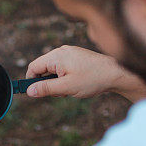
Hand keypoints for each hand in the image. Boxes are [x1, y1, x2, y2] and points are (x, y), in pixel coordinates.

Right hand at [25, 45, 145, 100]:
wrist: (115, 73)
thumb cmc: (92, 79)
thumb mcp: (66, 87)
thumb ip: (46, 88)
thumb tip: (29, 91)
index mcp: (57, 56)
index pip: (33, 67)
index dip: (31, 81)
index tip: (35, 93)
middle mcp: (61, 51)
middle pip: (42, 68)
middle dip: (47, 83)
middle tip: (60, 92)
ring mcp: (69, 53)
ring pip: (53, 69)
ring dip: (56, 82)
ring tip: (71, 88)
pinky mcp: (76, 56)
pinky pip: (62, 67)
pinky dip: (64, 77)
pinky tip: (76, 83)